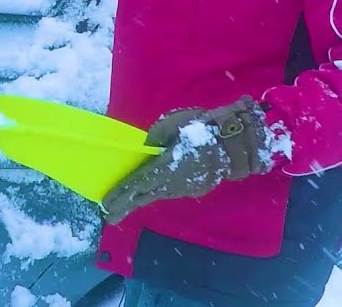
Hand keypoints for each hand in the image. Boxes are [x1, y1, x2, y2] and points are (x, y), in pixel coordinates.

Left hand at [100, 96, 276, 224]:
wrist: (236, 142)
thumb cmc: (201, 128)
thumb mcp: (172, 125)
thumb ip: (154, 138)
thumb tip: (145, 149)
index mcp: (166, 166)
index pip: (138, 183)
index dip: (121, 194)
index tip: (106, 204)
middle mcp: (173, 182)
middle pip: (144, 196)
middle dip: (125, 207)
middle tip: (108, 216)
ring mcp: (184, 189)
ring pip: (156, 195)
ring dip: (139, 199)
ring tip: (122, 206)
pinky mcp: (193, 189)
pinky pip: (169, 191)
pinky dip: (155, 192)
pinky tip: (146, 193)